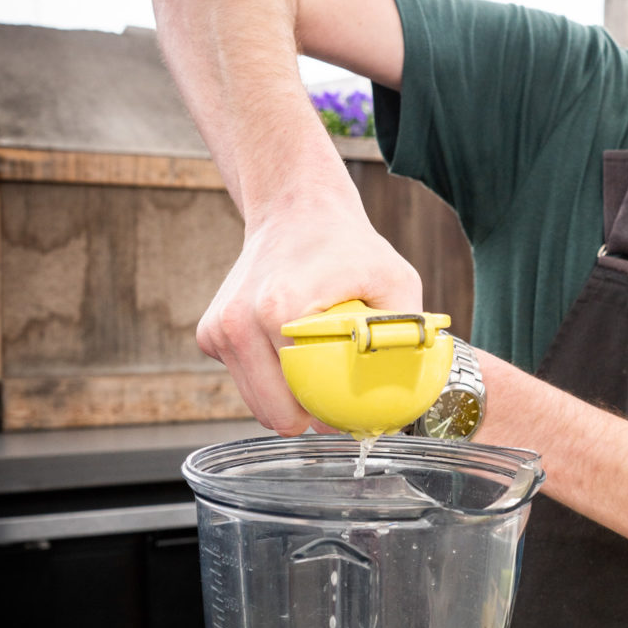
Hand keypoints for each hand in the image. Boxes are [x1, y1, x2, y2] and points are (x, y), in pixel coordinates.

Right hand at [198, 188, 423, 432]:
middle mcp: (238, 323)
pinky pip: (245, 380)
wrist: (293, 209)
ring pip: (256, 402)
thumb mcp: (394, 279)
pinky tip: (290, 352)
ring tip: (316, 376)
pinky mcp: (210, 334)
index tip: (348, 418)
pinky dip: (268, 379)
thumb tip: (417, 383)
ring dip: (285, 400)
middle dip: (305, 418)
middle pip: (273, 411)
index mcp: (278, 311)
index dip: (327, 417)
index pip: (298, 396)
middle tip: (335, 406)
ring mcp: (218, 330)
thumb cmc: (346, 245)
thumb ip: (406, 331)